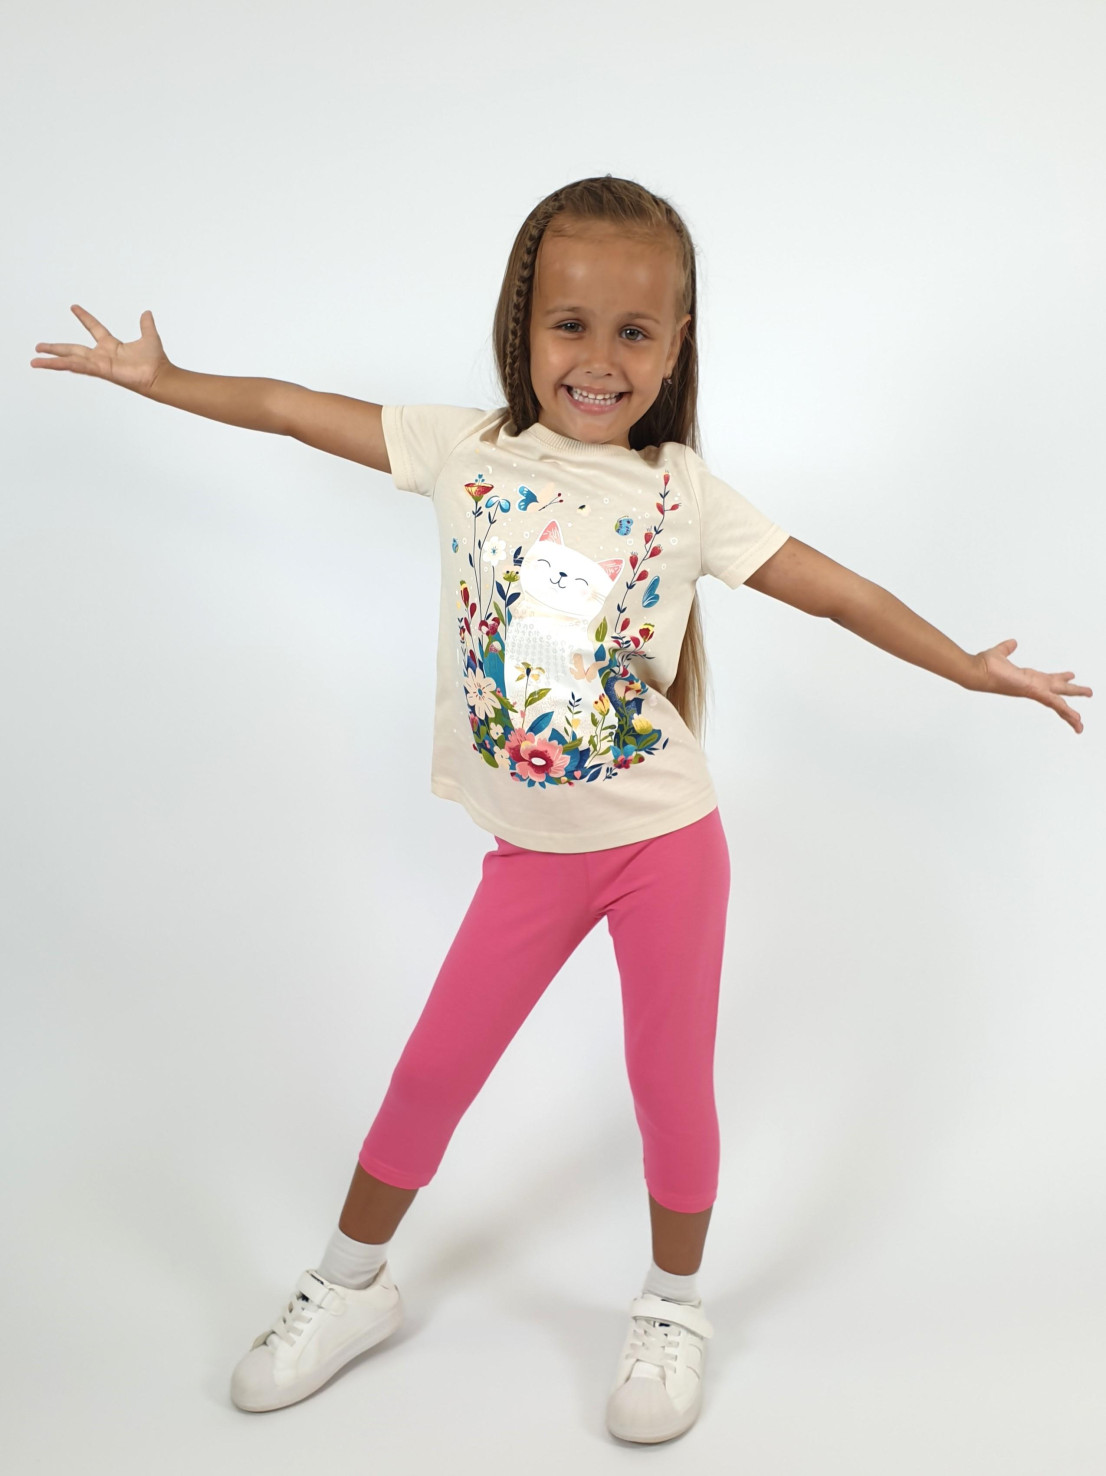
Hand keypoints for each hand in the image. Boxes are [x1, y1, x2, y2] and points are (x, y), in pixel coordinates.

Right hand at [31, 305, 170, 394]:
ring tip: (35, 361)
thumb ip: (146, 325)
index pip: (94, 328)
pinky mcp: (101, 371)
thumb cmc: (155, 362)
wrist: (160, 376)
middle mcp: (102, 356)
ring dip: (52, 361)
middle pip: (72, 349)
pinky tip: (50, 363)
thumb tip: (147, 312)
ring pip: (70, 360)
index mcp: (111, 346)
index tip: (73, 307)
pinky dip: (66, 364)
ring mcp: (100, 364)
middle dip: (55, 348)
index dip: (84, 317)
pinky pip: (80, 366)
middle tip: (38, 347)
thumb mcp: (149, 337)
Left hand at [972, 639, 1091, 733]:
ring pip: (1058, 703)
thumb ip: (1007, 648)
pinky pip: (1054, 703)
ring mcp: (1033, 691)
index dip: (1061, 677)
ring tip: (1081, 722)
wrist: (977, 672)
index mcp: (1028, 678)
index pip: (1049, 680)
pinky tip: (1076, 718)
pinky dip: (1065, 711)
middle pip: (1058, 691)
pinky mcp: (1033, 692)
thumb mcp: (1000, 653)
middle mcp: (1033, 686)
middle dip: (1074, 691)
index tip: (1072, 675)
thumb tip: (1012, 642)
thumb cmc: (984, 665)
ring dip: (1071, 712)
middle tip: (1089, 692)